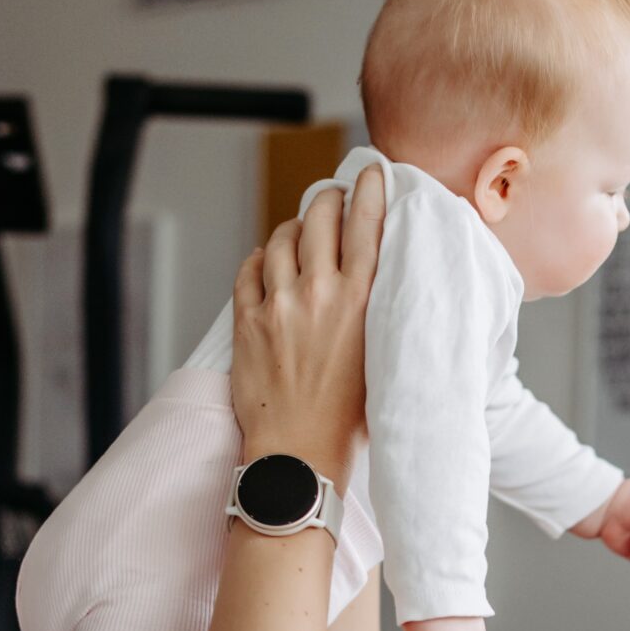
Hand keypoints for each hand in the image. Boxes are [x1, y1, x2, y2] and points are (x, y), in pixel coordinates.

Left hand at [230, 166, 385, 492]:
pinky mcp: (247, 323)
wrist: (300, 458)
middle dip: (326, 199)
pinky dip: (259, 259)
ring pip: (280, 239)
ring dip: (291, 228)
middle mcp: (319, 295)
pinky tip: (266, 261)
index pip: (366, 225)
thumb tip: (375, 281)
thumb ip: (378, 314)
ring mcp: (278, 306)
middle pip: (319, 218)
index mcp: (360, 302)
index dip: (369, 190)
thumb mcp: (382, 359)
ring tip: (298, 230)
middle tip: (331, 196)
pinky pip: (249, 271)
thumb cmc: (350, 422)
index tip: (371, 172)